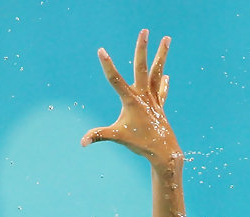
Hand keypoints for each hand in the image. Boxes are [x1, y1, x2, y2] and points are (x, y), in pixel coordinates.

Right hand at [81, 29, 180, 168]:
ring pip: (157, 72)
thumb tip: (82, 143)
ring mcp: (153, 99)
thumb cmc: (140, 144)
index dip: (108, 66)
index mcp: (131, 101)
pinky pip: (161, 90)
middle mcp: (144, 96)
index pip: (116, 80)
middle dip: (142, 49)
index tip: (101, 51)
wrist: (164, 152)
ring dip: (162, 55)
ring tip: (167, 38)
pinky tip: (166, 74)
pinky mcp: (159, 106)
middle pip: (142, 67)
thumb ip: (99, 135)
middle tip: (144, 31)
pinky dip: (163, 83)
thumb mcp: (117, 137)